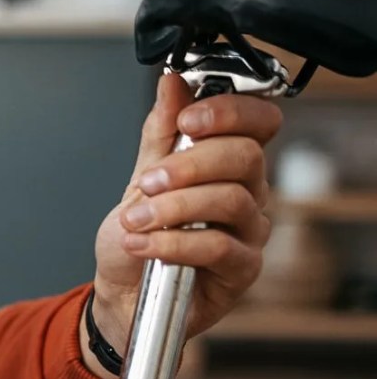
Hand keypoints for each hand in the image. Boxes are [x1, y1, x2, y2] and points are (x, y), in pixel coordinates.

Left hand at [90, 73, 280, 354]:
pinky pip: (218, 247)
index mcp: (229, 164)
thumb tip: (172, 83)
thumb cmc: (136, 239)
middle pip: (245, 157)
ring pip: (231, 200)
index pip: (259, 122)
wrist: (120, 295)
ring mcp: (249, 232)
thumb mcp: (140, 179)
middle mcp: (249, 193)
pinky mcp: (242, 269)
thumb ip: (160, 133)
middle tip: (148, 181)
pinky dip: (173, 242)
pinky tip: (142, 244)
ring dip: (174, 206)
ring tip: (134, 220)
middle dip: (189, 163)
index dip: (230, 112)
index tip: (188, 121)